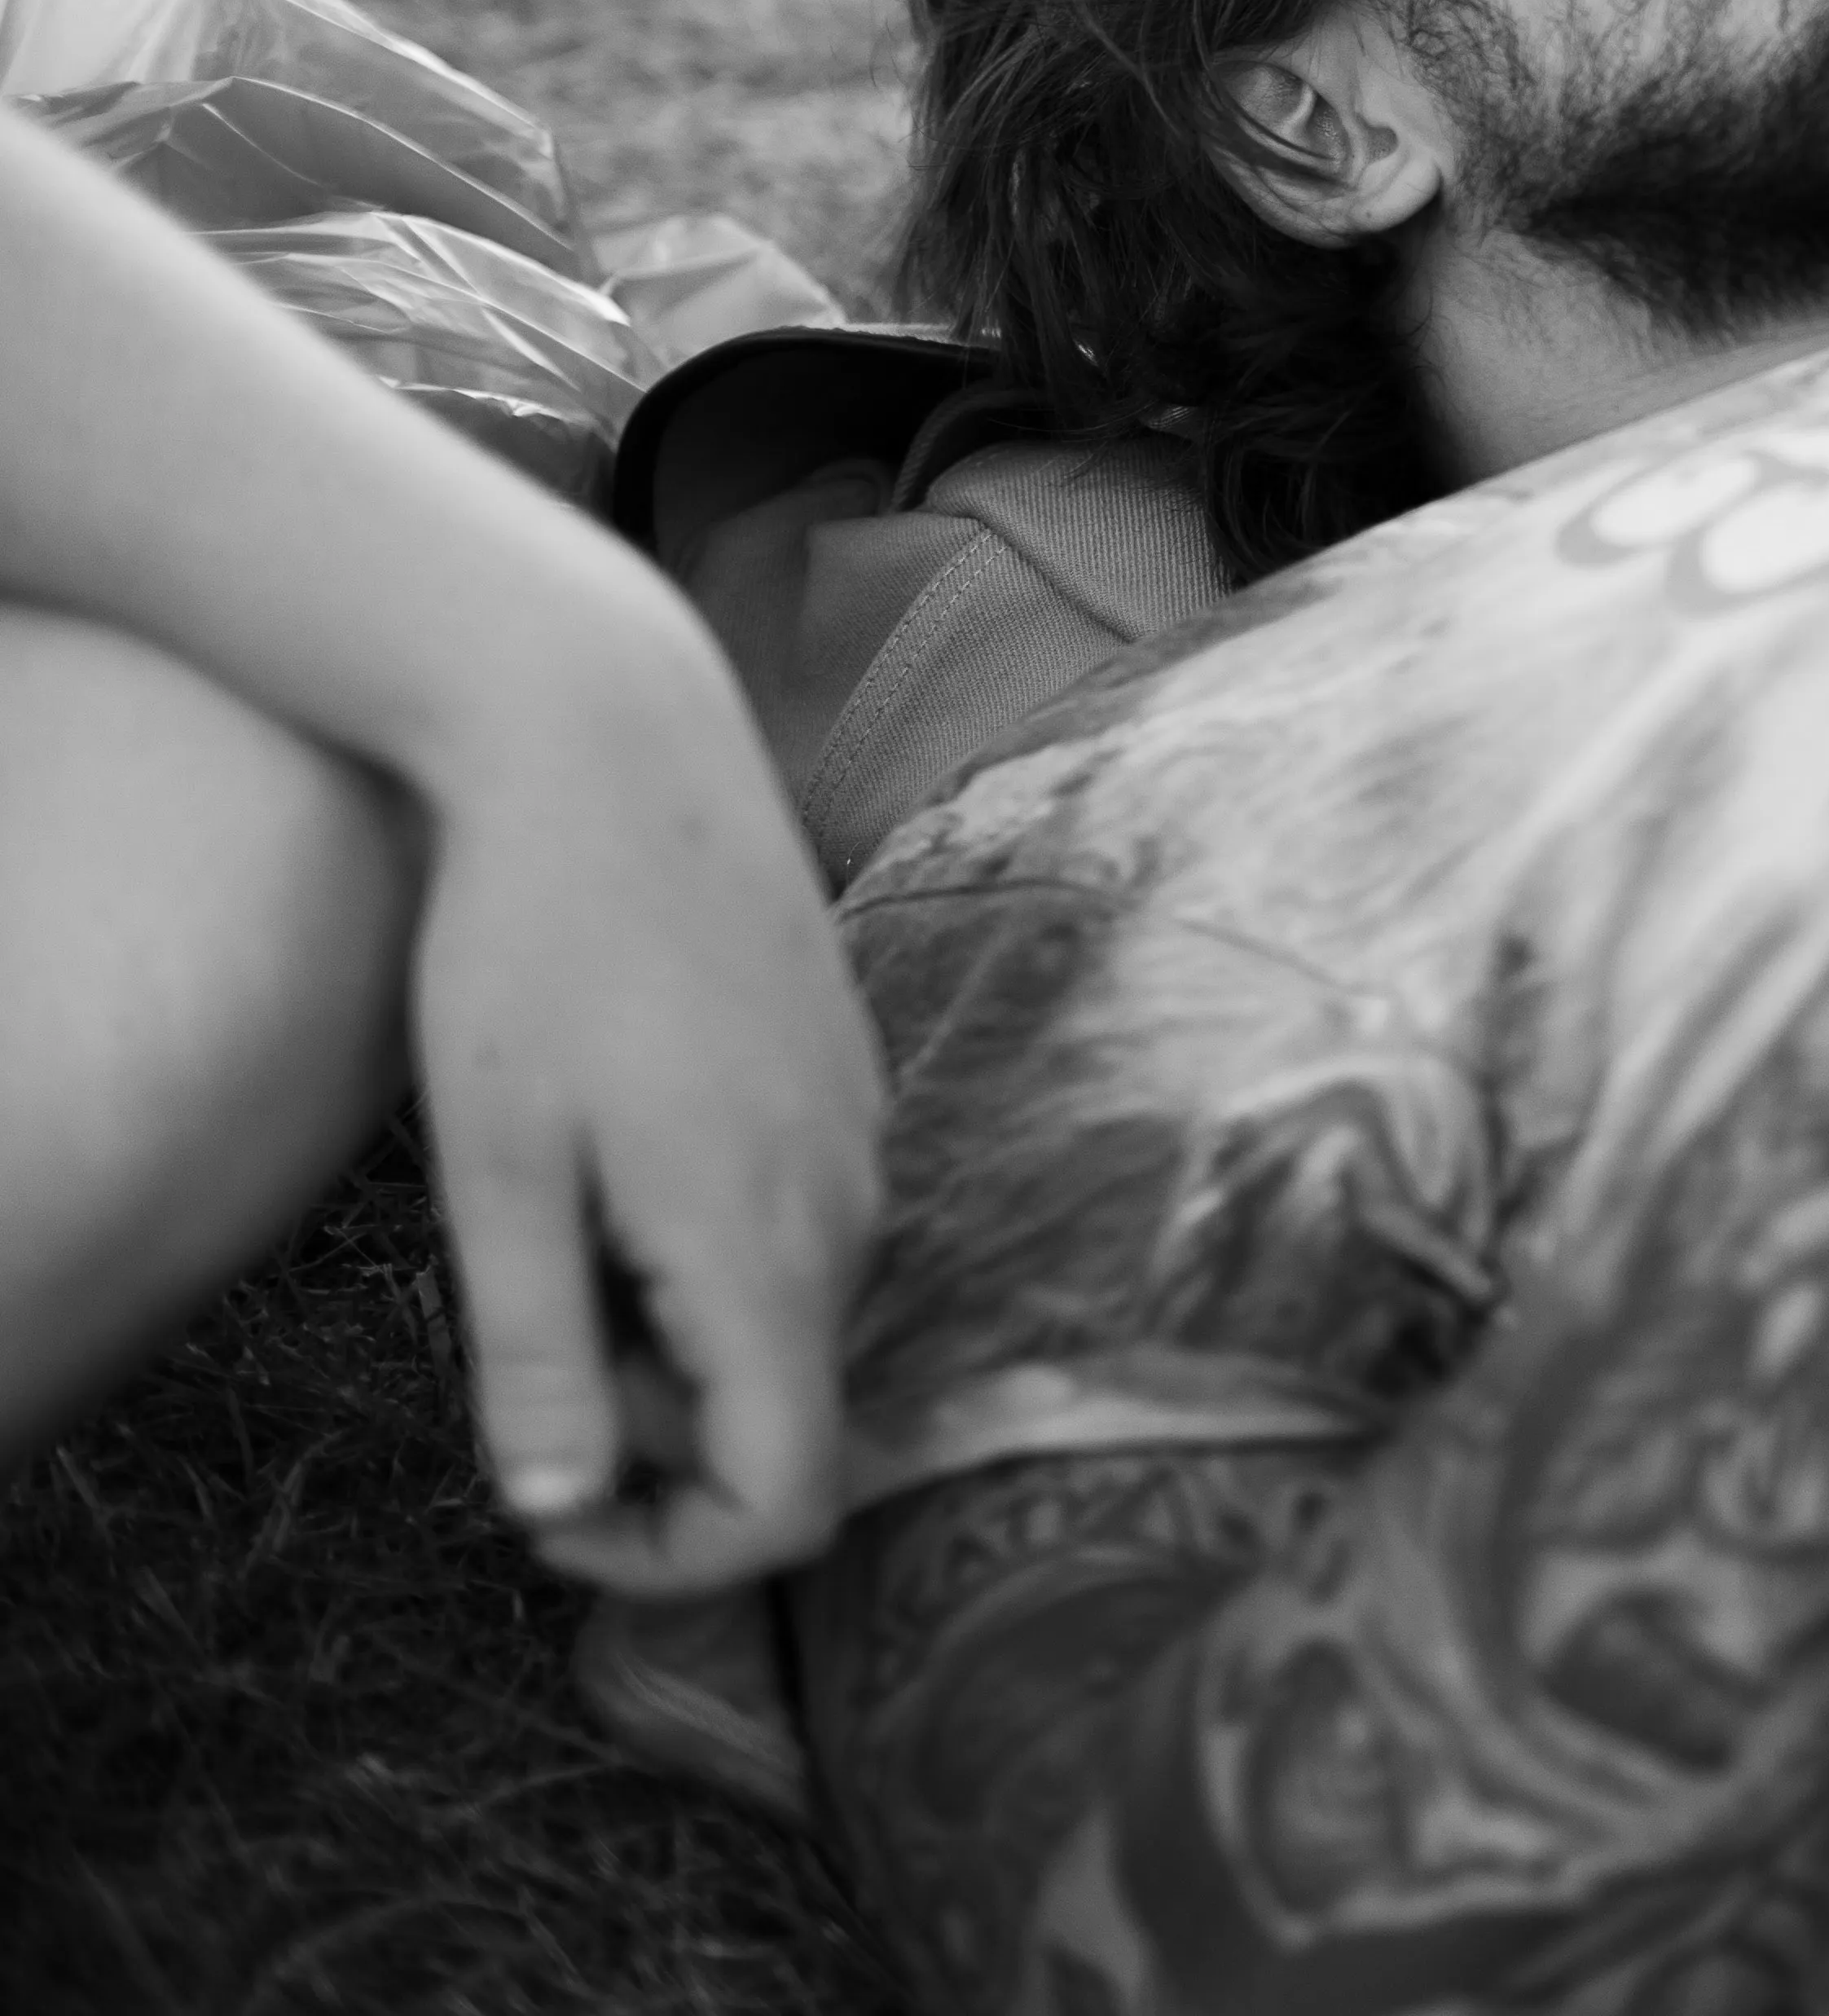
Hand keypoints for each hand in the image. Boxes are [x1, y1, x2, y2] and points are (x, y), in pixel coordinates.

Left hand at [406, 586, 881, 1594]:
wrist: (616, 739)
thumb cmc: (532, 947)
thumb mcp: (495, 1169)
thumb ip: (539, 1355)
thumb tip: (559, 1510)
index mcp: (762, 1250)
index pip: (789, 1500)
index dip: (673, 1557)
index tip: (550, 1510)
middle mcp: (851, 1206)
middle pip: (787, 1415)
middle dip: (655, 1433)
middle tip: (521, 1330)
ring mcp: (865, 1134)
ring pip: (793, 1319)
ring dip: (678, 1337)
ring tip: (559, 1222)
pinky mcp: (849, 1077)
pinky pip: (804, 1226)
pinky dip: (709, 1250)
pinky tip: (618, 1146)